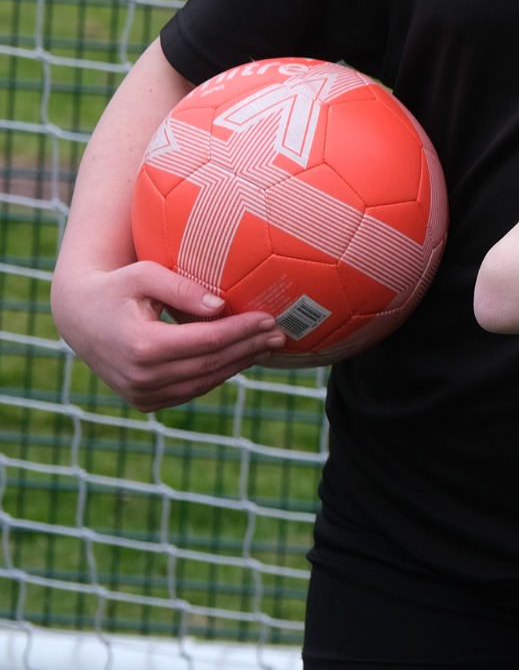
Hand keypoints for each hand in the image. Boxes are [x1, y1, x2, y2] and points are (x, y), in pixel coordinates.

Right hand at [50, 259, 285, 412]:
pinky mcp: (145, 402)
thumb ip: (182, 289)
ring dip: (239, 364)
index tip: (269, 318)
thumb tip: (221, 306)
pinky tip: (241, 357)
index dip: (241, 331)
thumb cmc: (117, 287)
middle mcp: (141, 377)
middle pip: (210, 363)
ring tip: (267, 345)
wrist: (79, 318)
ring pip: (204, 381)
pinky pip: (191, 389)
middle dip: (249, 347)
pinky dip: (218, 374)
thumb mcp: (144, 275)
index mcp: (141, 345)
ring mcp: (142, 394)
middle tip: (280, 333)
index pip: (206, 341)